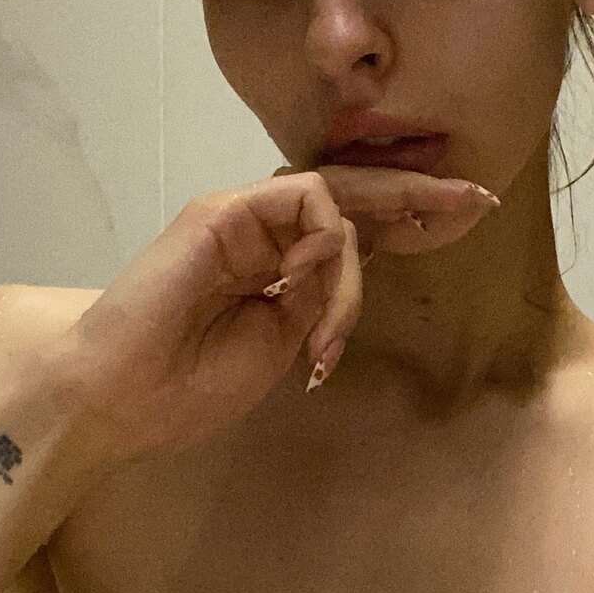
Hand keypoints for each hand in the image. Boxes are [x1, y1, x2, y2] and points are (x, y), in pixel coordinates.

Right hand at [51, 161, 498, 468]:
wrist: (115, 399)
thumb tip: (354, 263)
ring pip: (336, 202)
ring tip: (328, 336)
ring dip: (355, 267)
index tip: (468, 218)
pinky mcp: (223, 211)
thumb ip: (319, 300)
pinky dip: (326, 250)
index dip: (411, 219)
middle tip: (478, 199)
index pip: (358, 226)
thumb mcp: (282, 344)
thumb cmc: (187, 387)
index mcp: (280, 262)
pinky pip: (304, 203)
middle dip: (420, 195)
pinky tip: (309, 296)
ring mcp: (243, 213)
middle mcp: (264, 227)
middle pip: (356, 193)